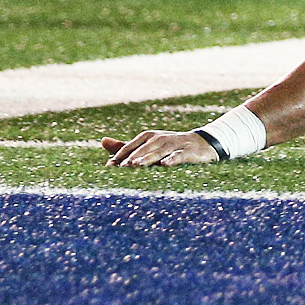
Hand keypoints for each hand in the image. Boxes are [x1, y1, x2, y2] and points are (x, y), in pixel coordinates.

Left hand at [102, 130, 218, 167]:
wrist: (202, 144)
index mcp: (148, 137)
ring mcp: (174, 144)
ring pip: (158, 151)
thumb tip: (102, 141)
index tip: (109, 166)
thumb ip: (126, 145)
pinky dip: (172, 159)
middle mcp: (160, 138)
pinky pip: (178, 156)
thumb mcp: (148, 144)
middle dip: (132, 157)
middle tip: (120, 167)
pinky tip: (165, 164)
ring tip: (135, 165)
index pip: (131, 145)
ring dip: (147, 158)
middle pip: (144, 148)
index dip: (120, 155)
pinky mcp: (188, 152)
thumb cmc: (170, 146)